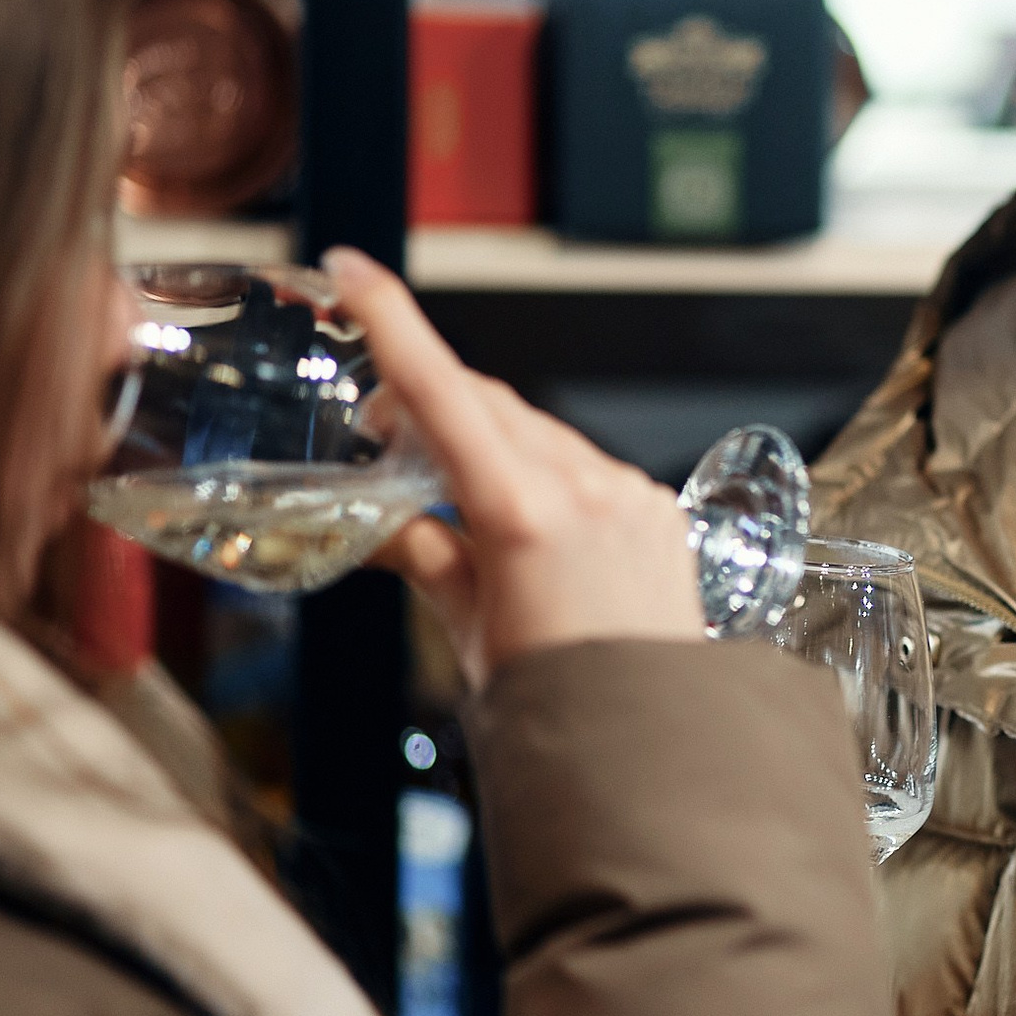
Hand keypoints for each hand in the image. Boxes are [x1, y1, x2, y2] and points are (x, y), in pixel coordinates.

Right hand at [326, 248, 700, 686]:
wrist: (654, 746)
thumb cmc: (556, 704)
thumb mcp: (470, 630)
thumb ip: (427, 556)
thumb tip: (382, 521)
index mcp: (526, 515)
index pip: (447, 395)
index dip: (395, 324)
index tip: (356, 269)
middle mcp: (588, 490)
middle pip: (491, 408)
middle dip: (431, 402)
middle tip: (378, 428)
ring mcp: (632, 497)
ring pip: (540, 435)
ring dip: (488, 441)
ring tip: (447, 488)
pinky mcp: (659, 513)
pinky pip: (588, 468)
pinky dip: (544, 473)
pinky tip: (521, 517)